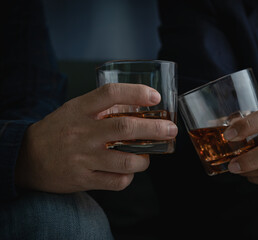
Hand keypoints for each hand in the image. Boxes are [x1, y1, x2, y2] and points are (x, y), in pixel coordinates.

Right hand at [15, 83, 177, 192]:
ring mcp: (83, 157)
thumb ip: (102, 107)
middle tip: (170, 129)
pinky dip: (129, 177)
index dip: (136, 93)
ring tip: (148, 156)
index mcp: (80, 109)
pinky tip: (129, 172)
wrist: (28, 157)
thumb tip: (140, 105)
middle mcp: (83, 132)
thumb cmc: (59, 130)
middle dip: (155, 129)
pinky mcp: (83, 179)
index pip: (110, 93)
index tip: (156, 97)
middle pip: (125, 128)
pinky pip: (116, 182)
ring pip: (125, 160)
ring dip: (144, 159)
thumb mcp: (75, 110)